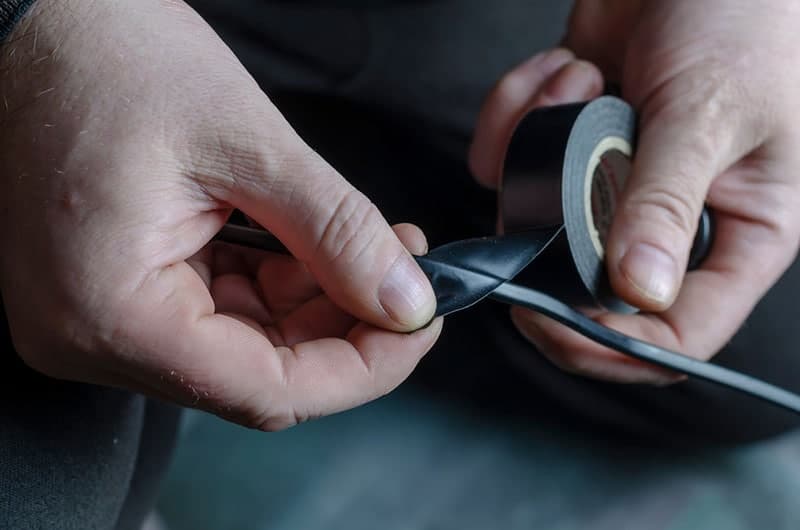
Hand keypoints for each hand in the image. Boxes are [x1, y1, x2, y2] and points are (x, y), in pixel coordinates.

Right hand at [0, 0, 439, 429]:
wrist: (35, 20)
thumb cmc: (109, 58)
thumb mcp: (244, 141)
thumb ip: (335, 231)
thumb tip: (406, 302)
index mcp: (112, 312)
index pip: (265, 390)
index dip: (360, 369)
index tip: (418, 326)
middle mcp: (94, 336)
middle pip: (258, 374)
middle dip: (345, 328)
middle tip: (405, 278)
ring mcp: (101, 318)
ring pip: (245, 346)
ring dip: (316, 303)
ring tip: (371, 246)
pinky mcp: (117, 290)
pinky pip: (217, 312)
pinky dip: (277, 285)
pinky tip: (315, 245)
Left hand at [469, 1, 799, 384]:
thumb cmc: (743, 16)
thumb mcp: (711, 110)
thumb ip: (668, 202)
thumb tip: (635, 293)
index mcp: (740, 229)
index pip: (678, 332)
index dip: (612, 345)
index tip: (548, 324)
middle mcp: (672, 216)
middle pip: (589, 280)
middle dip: (553, 227)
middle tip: (553, 171)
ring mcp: (612, 178)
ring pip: (537, 211)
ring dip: (538, 142)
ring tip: (584, 79)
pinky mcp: (568, 141)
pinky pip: (512, 154)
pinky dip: (522, 105)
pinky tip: (568, 64)